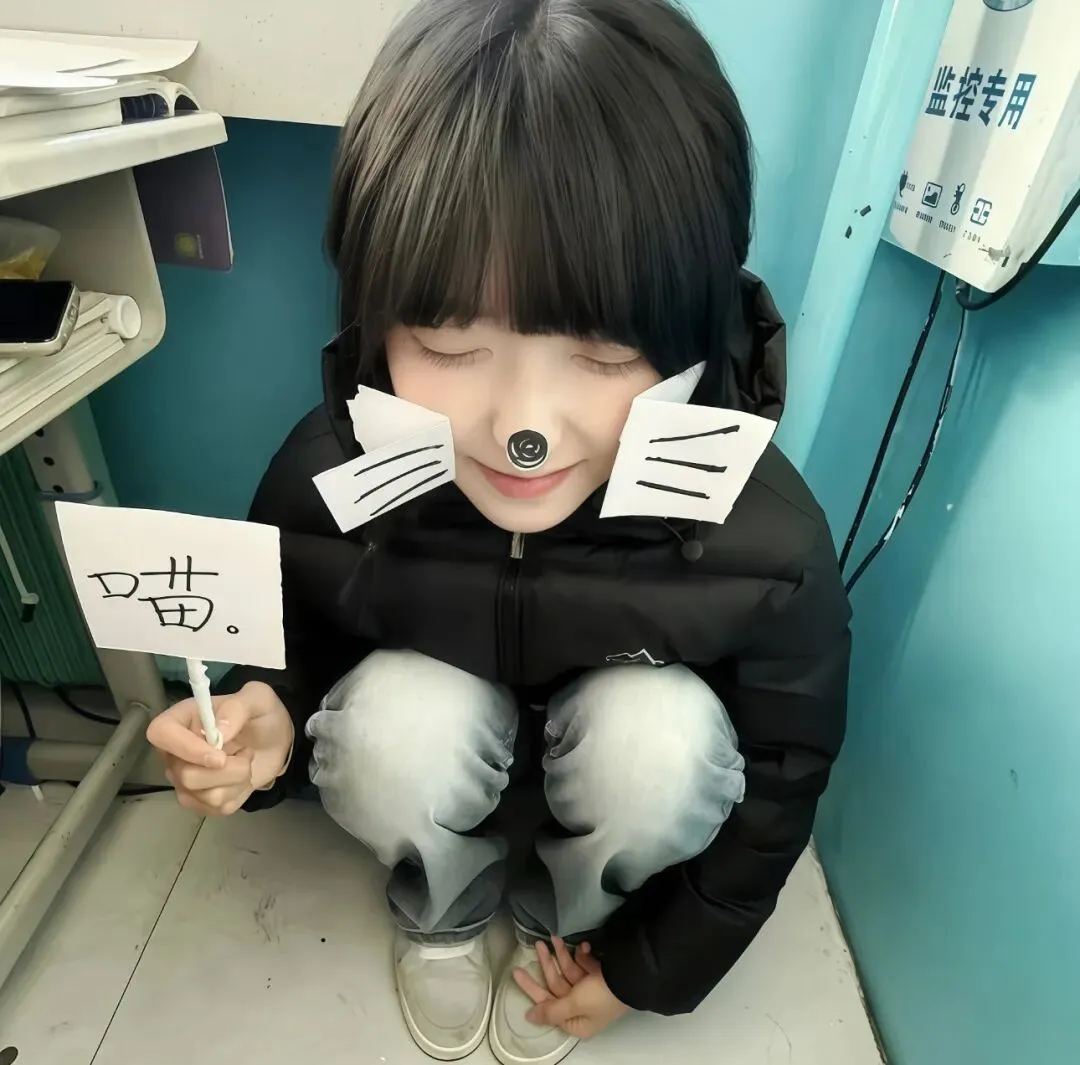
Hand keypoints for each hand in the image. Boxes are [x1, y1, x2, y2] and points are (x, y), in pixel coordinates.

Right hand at [146, 681, 293, 815]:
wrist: (274, 740)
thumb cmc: (260, 714)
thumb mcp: (257, 697)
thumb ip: (238, 708)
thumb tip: (219, 732)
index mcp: (182, 719)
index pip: (160, 733)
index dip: (186, 748)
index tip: (219, 756)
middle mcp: (175, 752)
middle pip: (185, 776)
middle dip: (227, 770)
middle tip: (246, 753)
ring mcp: (185, 779)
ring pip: (204, 796)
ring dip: (237, 780)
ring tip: (245, 761)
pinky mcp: (200, 800)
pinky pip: (217, 808)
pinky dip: (239, 794)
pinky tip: (242, 778)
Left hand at [513, 938, 629, 1039]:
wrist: (632, 976)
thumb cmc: (601, 995)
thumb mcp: (573, 1005)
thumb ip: (550, 1011)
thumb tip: (529, 1017)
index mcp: (576, 1021)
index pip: (546, 1004)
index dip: (531, 987)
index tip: (516, 972)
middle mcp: (582, 1007)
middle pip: (557, 985)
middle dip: (548, 964)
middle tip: (538, 944)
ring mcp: (590, 990)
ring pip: (568, 971)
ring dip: (562, 954)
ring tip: (555, 938)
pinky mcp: (599, 975)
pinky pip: (583, 965)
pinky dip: (582, 955)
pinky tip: (584, 946)